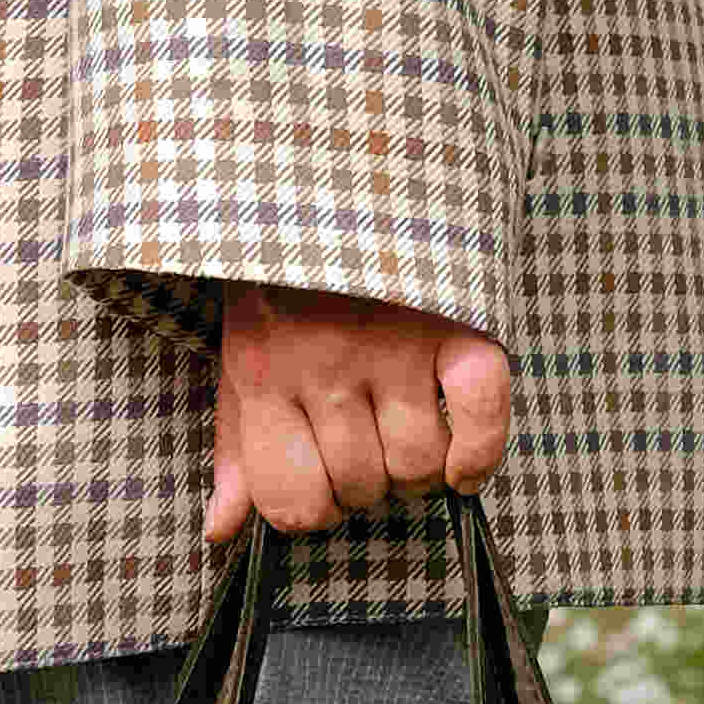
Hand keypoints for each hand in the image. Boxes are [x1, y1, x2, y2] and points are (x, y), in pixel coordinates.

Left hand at [206, 284, 510, 544]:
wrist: (336, 172)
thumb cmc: (288, 280)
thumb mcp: (243, 358)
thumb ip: (238, 449)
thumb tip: (222, 530)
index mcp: (263, 371)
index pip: (293, 503)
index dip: (312, 510)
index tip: (322, 482)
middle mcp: (326, 361)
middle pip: (361, 488)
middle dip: (366, 483)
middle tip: (366, 441)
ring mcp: (395, 343)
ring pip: (417, 466)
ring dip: (419, 469)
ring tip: (407, 430)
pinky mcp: (456, 323)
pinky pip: (480, 417)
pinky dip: (476, 454)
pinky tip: (461, 462)